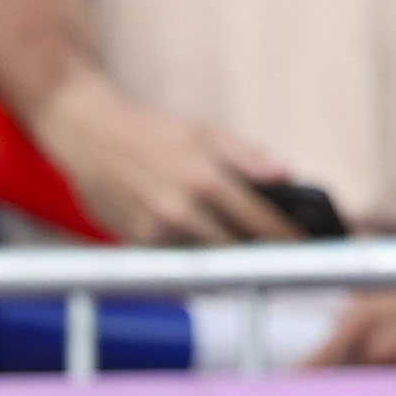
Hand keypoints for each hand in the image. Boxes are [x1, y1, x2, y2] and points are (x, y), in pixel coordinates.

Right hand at [26, 77, 301, 243]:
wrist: (89, 132)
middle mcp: (183, 210)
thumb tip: (287, 173)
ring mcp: (159, 231)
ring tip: (253, 262)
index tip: (306, 248)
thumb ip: (248, 156)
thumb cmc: (153, 131)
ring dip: (232, 264)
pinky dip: (198, 261)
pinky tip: (210, 255)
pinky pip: (179, 262)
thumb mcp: (204, 132)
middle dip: (262, 257)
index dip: (287, 238)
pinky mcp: (138, 244)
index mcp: (207, 179)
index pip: (261, 221)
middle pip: (239, 251)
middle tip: (284, 261)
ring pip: (209, 262)